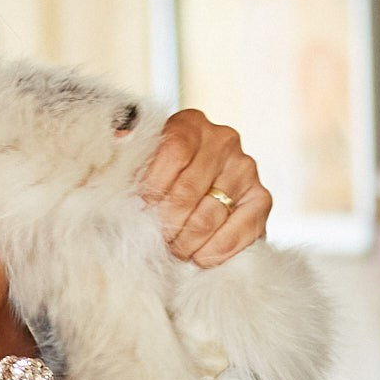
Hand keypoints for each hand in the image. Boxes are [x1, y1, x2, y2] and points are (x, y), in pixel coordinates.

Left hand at [138, 110, 270, 267]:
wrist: (196, 190)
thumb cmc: (158, 176)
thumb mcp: (138, 159)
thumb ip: (128, 153)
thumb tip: (118, 140)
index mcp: (190, 124)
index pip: (173, 152)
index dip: (152, 187)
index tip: (139, 209)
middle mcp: (223, 141)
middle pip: (188, 191)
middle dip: (164, 223)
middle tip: (152, 238)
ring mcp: (246, 170)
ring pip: (208, 217)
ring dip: (184, 242)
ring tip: (171, 249)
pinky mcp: (261, 199)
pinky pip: (237, 233)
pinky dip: (213, 251)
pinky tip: (198, 256)